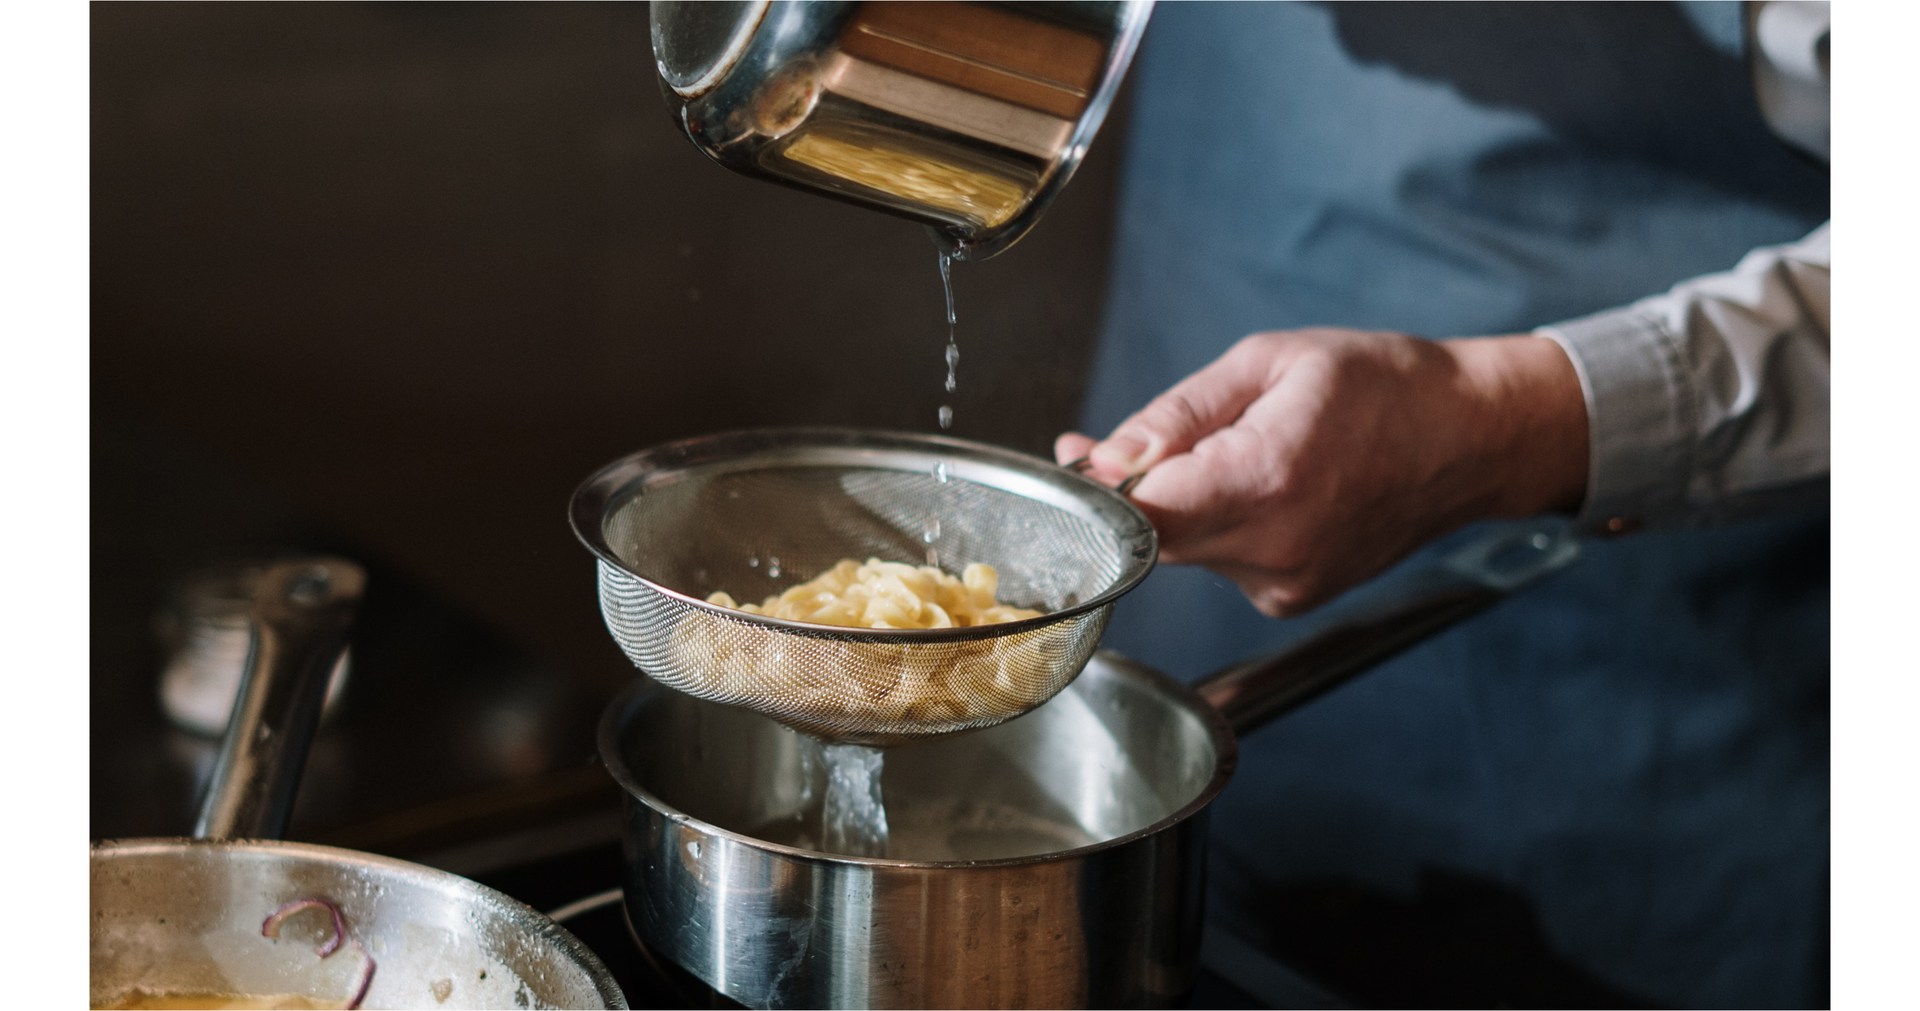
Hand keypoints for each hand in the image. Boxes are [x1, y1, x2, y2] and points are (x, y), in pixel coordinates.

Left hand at [1056, 328, 1587, 615]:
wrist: (1473, 440)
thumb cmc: (1383, 386)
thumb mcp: (1269, 364)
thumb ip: (1176, 414)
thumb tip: (1102, 455)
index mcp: (1265, 480)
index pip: (1141, 510)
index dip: (1098, 485)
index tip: (1083, 454)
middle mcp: (1275, 548)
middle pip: (1153, 534)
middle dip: (1131, 488)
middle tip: (1126, 441)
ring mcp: (1285, 583)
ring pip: (1185, 548)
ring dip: (1181, 504)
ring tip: (1234, 450)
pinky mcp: (1290, 599)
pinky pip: (1221, 561)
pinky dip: (1220, 524)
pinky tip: (1262, 487)